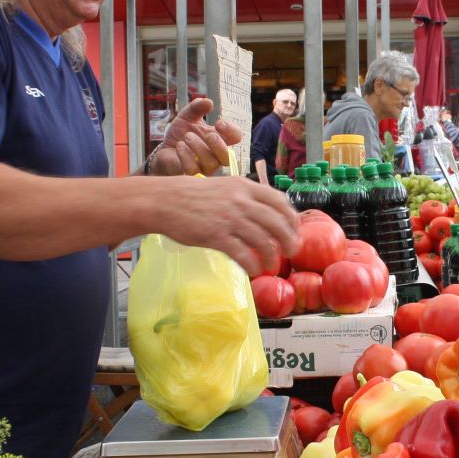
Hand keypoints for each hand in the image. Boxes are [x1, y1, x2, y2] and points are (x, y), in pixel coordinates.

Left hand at [148, 98, 242, 176]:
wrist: (163, 150)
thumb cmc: (180, 134)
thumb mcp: (187, 116)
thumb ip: (196, 108)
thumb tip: (208, 102)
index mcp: (219, 139)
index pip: (236, 137)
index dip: (231, 131)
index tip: (219, 123)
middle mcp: (215, 156)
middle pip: (228, 157)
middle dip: (218, 144)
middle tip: (207, 134)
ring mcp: (204, 167)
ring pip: (210, 163)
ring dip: (198, 147)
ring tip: (187, 137)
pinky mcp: (190, 175)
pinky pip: (193, 169)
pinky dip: (185, 155)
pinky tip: (179, 146)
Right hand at [152, 175, 299, 276]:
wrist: (164, 201)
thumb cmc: (193, 196)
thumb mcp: (225, 187)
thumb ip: (245, 197)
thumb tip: (266, 214)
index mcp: (245, 186)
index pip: (279, 201)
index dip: (291, 218)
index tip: (293, 230)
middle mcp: (241, 201)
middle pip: (277, 223)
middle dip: (289, 240)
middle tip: (291, 252)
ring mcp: (230, 218)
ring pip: (263, 241)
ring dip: (272, 256)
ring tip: (271, 265)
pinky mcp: (217, 236)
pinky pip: (243, 254)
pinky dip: (252, 265)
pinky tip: (253, 270)